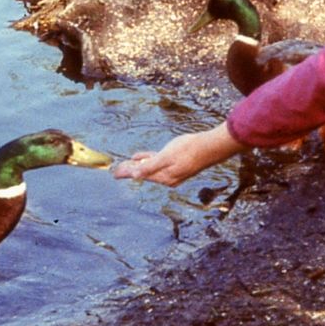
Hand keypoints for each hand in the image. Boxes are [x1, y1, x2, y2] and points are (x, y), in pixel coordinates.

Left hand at [113, 122, 246, 186]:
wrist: (210, 147)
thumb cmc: (188, 150)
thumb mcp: (166, 156)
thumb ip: (150, 165)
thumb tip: (134, 175)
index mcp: (164, 177)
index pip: (140, 174)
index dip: (126, 172)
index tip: (114, 173)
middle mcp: (168, 177)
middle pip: (144, 173)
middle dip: (130, 171)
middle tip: (116, 169)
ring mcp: (174, 172)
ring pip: (151, 169)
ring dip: (139, 166)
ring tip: (126, 165)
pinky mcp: (178, 165)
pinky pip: (159, 164)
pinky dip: (149, 160)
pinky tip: (144, 156)